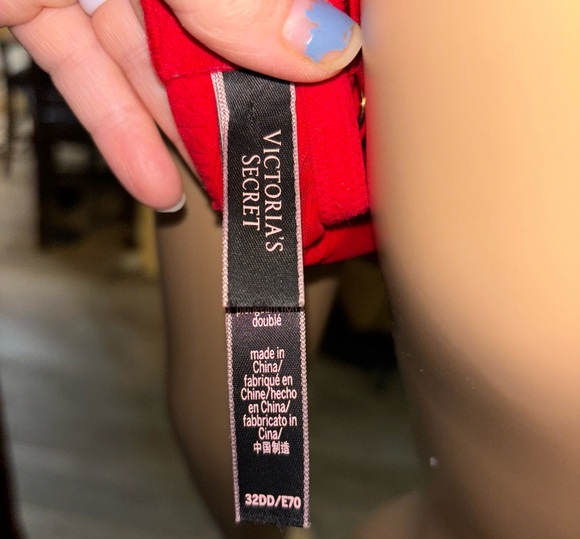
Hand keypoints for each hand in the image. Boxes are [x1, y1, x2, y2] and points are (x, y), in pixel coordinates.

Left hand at [4, 0, 361, 209]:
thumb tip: (323, 45)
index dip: (300, 29)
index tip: (332, 86)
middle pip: (217, 24)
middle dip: (247, 97)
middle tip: (279, 155)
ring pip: (151, 58)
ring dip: (185, 132)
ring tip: (226, 190)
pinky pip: (85, 71)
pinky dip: (118, 131)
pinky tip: (157, 186)